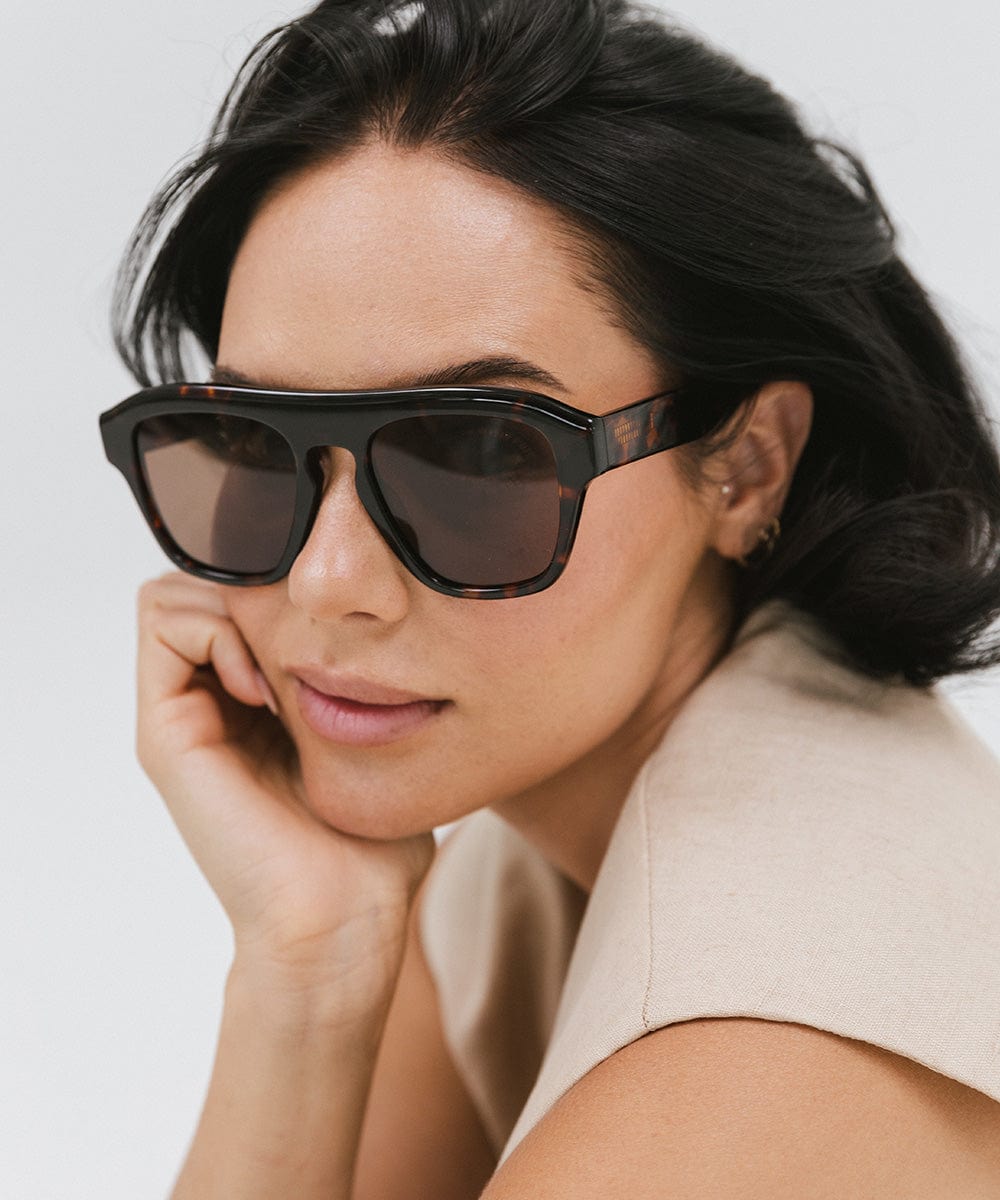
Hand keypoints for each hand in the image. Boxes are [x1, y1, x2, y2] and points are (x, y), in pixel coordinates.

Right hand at [135, 572, 434, 1004]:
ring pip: (173, 596)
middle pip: (202, 588)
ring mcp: (182, 717)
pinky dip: (216, 632)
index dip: (275, 592)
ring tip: (278, 673)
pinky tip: (261, 689)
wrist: (339, 924)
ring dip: (232, 610)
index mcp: (252, 706)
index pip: (237, 596)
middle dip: (252, 592)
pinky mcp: (166, 734)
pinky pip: (162, 624)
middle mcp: (209, 704)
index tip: (329, 637)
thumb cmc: (370, 848)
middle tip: (301, 647)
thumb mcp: (371, 747)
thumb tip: (389, 634)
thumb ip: (359, 693)